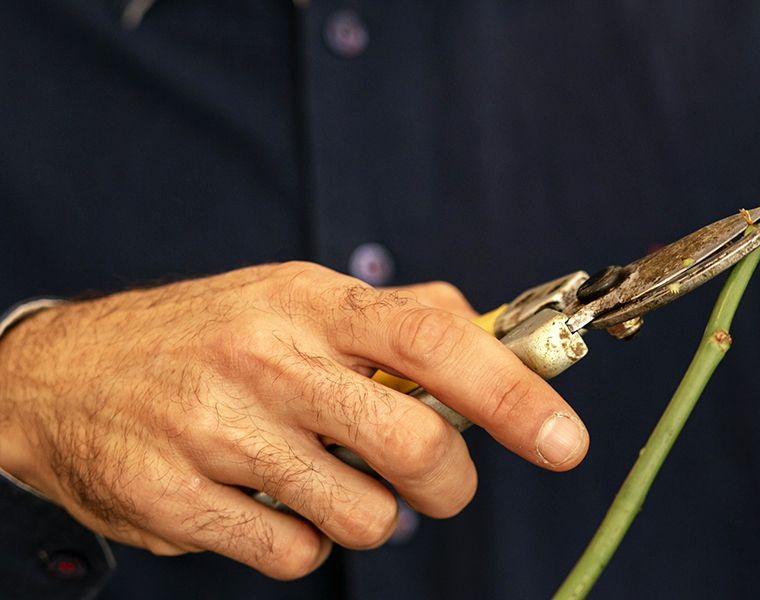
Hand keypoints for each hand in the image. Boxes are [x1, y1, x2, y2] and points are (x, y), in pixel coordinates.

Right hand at [0, 262, 588, 578]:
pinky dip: (304, 541)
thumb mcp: (297, 301)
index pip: (434, 339)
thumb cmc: (210, 337)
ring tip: (322, 478)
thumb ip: (401, 323)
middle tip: (435, 484)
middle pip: (416, 446)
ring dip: (369, 515)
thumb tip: (504, 349)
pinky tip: (266, 502)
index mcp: (310, 302)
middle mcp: (267, 359)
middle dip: (450, 486)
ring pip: (365, 518)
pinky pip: (297, 555)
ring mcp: (216, 432)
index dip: (512, 393)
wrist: (60, 377)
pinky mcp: (176, 501)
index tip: (564, 441)